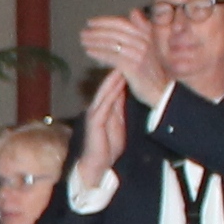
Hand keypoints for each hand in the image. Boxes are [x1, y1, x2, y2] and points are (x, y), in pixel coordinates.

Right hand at [72, 56, 134, 187]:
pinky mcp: (95, 122)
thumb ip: (119, 108)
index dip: (119, 75)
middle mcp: (97, 109)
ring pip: (104, 93)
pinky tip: (116, 85)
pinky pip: (104, 105)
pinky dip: (110, 94)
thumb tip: (123, 91)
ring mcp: (94, 115)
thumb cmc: (107, 147)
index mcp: (103, 109)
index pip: (112, 88)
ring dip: (112, 80)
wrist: (97, 165)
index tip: (128, 62)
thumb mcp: (117, 123)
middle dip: (114, 73)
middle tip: (121, 58)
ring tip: (119, 66)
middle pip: (107, 87)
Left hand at [81, 7, 170, 107]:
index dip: (105, 21)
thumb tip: (133, 11)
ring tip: (83, 41)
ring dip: (95, 41)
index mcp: (146, 35)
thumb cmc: (151, 69)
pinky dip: (99, 53)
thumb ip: (141, 29)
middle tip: (83, 33)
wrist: (161, 90)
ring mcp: (139, 54)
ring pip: (112, 44)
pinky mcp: (133, 66)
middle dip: (96, 32)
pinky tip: (89, 52)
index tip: (90, 22)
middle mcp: (143, 42)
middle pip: (115, 33)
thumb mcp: (148, 46)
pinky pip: (112, 57)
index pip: (122, 23)